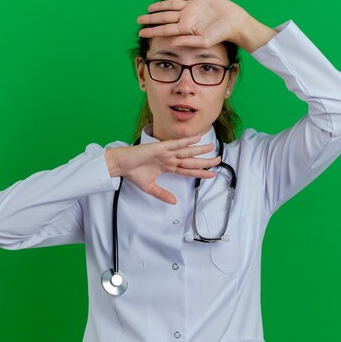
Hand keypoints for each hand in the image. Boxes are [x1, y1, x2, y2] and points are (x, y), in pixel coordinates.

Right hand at [105, 135, 220, 204]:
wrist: (122, 165)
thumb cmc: (133, 173)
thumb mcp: (150, 187)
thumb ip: (162, 194)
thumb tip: (174, 202)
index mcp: (168, 167)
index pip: (188, 171)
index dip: (200, 173)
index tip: (211, 174)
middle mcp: (169, 159)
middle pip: (191, 161)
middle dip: (205, 161)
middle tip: (218, 160)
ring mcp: (166, 152)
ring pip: (186, 152)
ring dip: (199, 150)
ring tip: (212, 148)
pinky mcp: (160, 147)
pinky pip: (176, 144)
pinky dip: (186, 141)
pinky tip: (197, 138)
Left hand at [136, 0, 277, 52]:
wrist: (234, 22)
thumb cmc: (221, 35)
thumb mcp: (204, 41)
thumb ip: (188, 41)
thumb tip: (172, 43)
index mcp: (185, 29)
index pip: (164, 29)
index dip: (152, 30)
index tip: (140, 32)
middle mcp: (186, 18)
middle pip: (164, 17)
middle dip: (151, 19)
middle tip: (138, 20)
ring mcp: (191, 7)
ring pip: (171, 5)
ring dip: (159, 6)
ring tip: (149, 9)